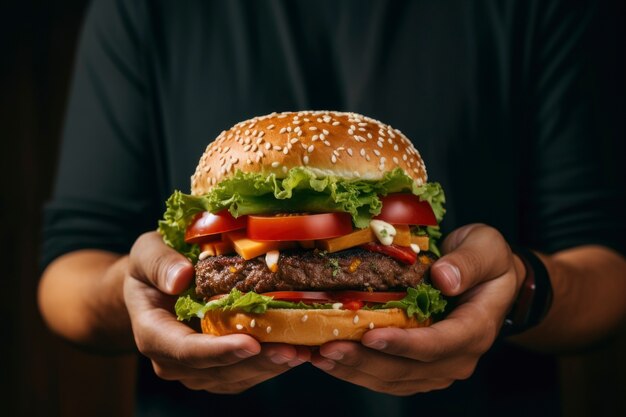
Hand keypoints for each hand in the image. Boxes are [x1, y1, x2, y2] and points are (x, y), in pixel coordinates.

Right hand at [123, 232, 309, 392]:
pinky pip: (245, 374)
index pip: (185, 350)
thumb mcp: (147, 252)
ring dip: (270, 367)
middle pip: (217, 370)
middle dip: (257, 361)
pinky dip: (271, 365)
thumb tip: (180, 278)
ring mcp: (196, 369)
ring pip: (236, 377)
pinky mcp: (217, 370)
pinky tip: (297, 350)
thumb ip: (160, 264)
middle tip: (292, 350)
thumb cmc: (152, 266)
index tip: (251, 343)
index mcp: (153, 333)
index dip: (219, 350)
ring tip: (303, 351)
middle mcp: (173, 360)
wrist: (154, 286)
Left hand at [310, 224, 523, 394]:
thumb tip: (443, 278)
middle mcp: (457, 357)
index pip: (438, 344)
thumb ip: (468, 263)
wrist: (492, 279)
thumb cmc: (488, 261)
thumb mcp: (486, 248)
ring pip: (393, 380)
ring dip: (354, 371)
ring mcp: (438, 366)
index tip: (370, 336)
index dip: (403, 344)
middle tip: (328, 349)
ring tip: (319, 357)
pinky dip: (357, 371)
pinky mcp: (421, 367)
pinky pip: (388, 377)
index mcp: (475, 328)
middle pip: (408, 369)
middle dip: (365, 362)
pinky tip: (330, 360)